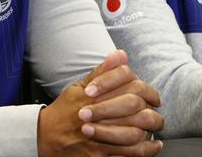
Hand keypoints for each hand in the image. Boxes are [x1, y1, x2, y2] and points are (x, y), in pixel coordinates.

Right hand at [37, 50, 163, 156]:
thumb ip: (101, 72)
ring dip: (150, 133)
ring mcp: (98, 136)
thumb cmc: (64, 111)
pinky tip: (150, 146)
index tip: (153, 97)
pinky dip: (144, 151)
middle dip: (152, 113)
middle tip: (158, 115)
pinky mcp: (98, 156)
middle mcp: (96, 114)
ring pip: (135, 134)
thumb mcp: (78, 87)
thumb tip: (120, 54)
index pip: (128, 86)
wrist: (44, 137)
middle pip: (135, 110)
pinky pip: (128, 155)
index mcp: (93, 95)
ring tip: (156, 131)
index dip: (147, 92)